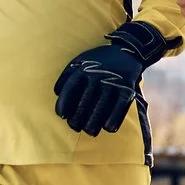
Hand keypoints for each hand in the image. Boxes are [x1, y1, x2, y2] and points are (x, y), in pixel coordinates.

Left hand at [54, 22, 169, 136]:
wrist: (127, 53)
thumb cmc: (98, 62)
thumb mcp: (80, 61)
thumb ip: (67, 75)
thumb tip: (57, 93)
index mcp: (84, 69)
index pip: (70, 89)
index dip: (64, 105)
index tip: (61, 116)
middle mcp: (98, 76)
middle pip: (84, 104)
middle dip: (77, 120)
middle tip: (75, 126)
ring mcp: (113, 84)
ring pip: (100, 111)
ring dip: (92, 125)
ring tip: (89, 130)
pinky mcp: (127, 91)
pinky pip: (118, 111)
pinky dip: (112, 122)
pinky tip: (107, 127)